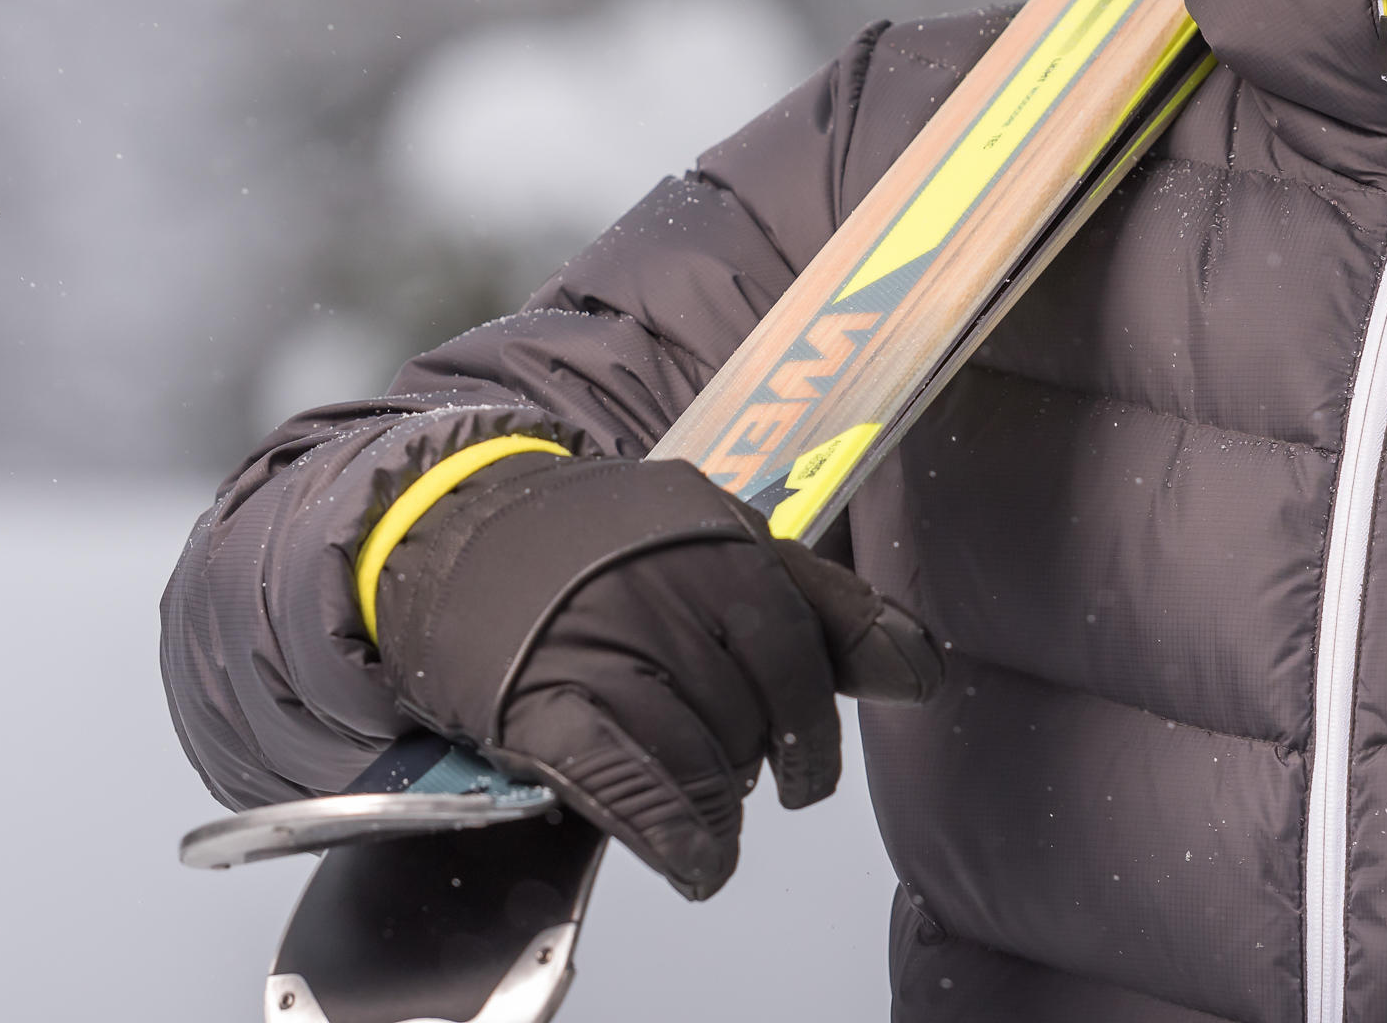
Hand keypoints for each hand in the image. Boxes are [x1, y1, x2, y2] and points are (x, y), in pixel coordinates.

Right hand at [374, 453, 937, 896]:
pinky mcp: (542, 699)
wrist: (460, 522)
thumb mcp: (721, 540)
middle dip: (749, 760)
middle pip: (752, 713)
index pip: (804, 643)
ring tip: (696, 808)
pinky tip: (697, 863)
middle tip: (723, 772)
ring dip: (711, 804)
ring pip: (699, 755)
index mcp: (723, 538)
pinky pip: (629, 780)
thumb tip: (926, 674)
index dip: (812, 726)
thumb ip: (823, 608)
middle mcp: (671, 582)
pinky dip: (673, 835)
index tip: (806, 776)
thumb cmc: (608, 546)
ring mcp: (607, 638)